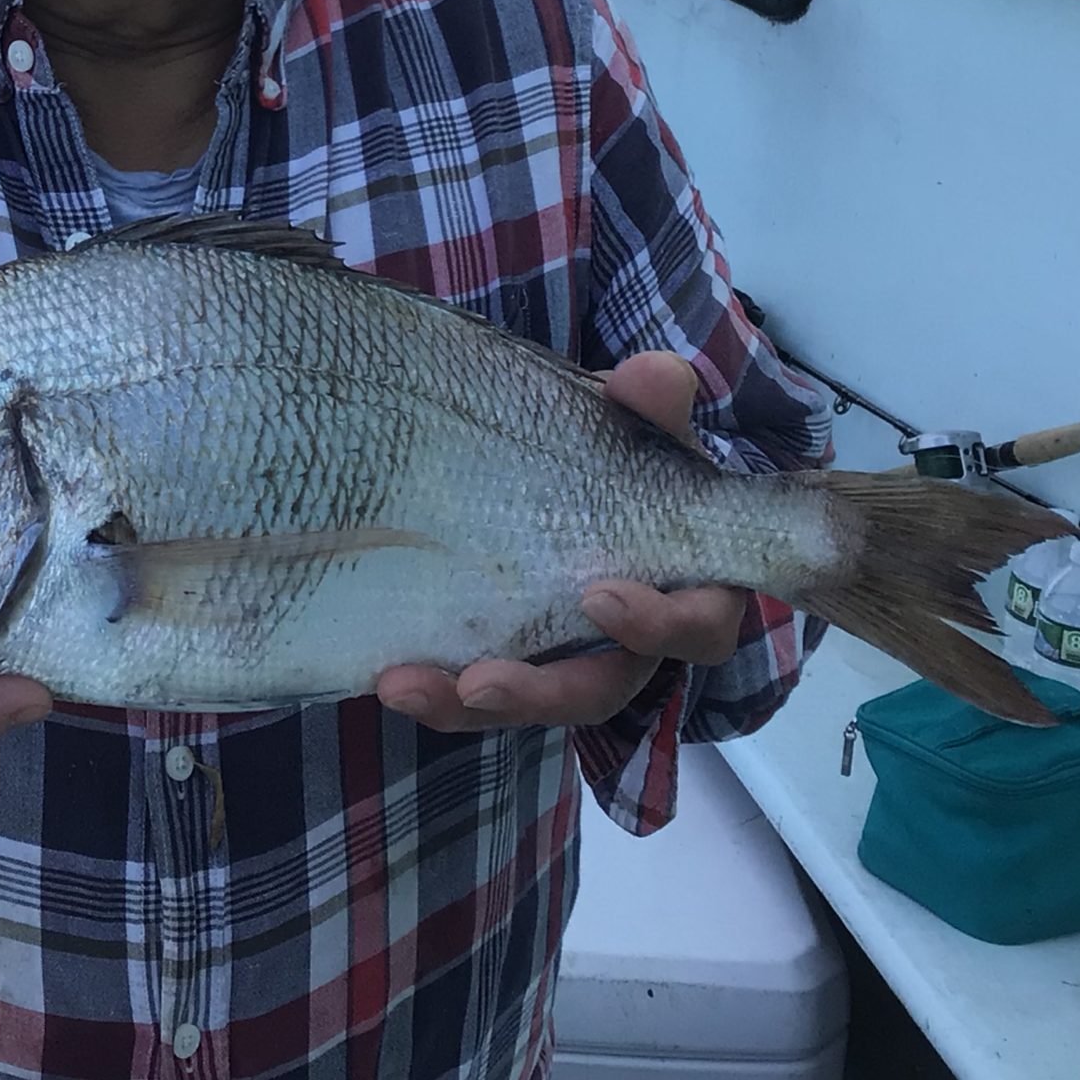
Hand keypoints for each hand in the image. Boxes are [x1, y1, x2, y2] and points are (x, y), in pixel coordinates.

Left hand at [374, 350, 747, 732]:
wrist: (571, 467)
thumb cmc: (624, 458)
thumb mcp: (642, 425)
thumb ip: (652, 405)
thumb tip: (653, 375)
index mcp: (686, 590)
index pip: (694, 628)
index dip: (656, 623)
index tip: (601, 595)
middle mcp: (630, 644)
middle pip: (600, 690)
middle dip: (540, 691)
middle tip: (481, 682)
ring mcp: (565, 661)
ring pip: (527, 704)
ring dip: (464, 704)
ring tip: (403, 686)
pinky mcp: (509, 663)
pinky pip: (474, 695)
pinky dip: (435, 691)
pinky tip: (386, 676)